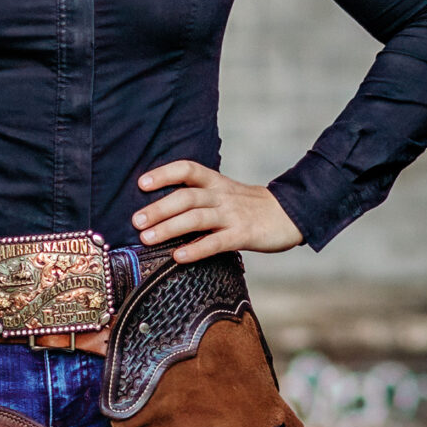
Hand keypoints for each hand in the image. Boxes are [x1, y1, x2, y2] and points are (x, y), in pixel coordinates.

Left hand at [132, 160, 303, 260]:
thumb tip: (162, 209)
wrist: (291, 214)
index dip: (164, 174)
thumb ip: (200, 197)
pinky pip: (216, 242)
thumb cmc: (251, 207)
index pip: (187, 169)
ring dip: (169, 228)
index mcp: (216, 182)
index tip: (142, 183)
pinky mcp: (243, 235)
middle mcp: (222, 195)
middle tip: (136, 221)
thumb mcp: (225, 193)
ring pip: (196, 218)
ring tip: (147, 238)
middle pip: (186, 196)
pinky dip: (195, 249)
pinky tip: (178, 257)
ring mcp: (232, 215)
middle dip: (159, 208)